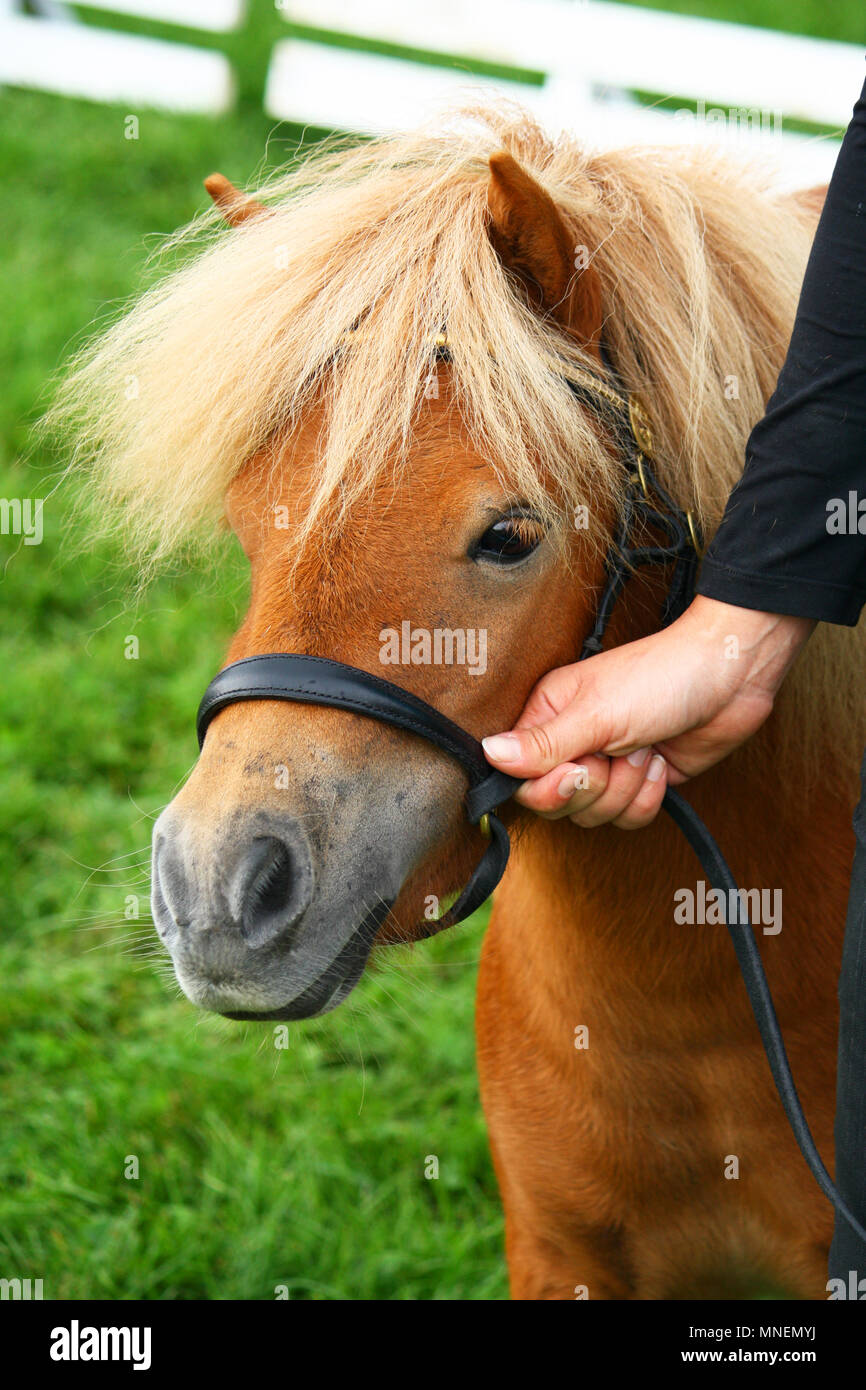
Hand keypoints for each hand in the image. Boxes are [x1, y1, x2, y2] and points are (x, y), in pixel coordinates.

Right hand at [481, 595, 813, 828]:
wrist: (731, 677)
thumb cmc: (661, 675)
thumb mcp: (596, 713)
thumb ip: (541, 744)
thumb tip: (488, 753)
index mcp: (549, 716)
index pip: (523, 778)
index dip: (548, 786)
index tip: (578, 769)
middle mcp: (574, 742)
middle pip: (558, 803)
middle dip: (594, 787)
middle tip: (616, 753)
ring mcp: (609, 764)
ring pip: (595, 815)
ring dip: (626, 788)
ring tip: (644, 748)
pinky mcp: (641, 781)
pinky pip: (629, 817)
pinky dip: (649, 795)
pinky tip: (660, 761)